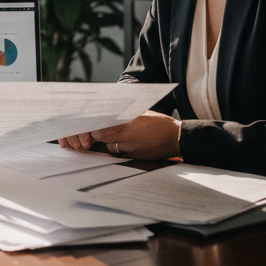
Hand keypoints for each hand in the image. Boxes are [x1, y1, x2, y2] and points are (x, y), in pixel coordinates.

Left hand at [59, 111, 180, 159]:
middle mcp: (126, 138)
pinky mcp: (134, 157)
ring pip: (109, 147)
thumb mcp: (142, 113)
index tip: (87, 123)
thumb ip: (125, 113)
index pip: (102, 127)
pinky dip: (116, 148)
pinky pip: (119, 153)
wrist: (177, 138)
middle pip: (101, 138)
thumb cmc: (160, 123)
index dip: (93, 126)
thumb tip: (109, 109)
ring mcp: (130, 149)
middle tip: (92, 130)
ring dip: (106, 142)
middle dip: (96, 134)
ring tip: (106, 136)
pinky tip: (119, 143)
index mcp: (127, 124)